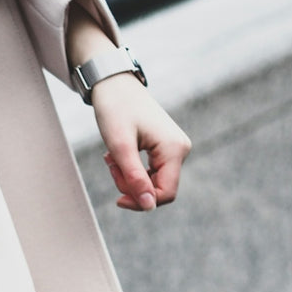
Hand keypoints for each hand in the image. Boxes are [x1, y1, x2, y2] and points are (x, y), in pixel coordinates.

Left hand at [91, 72, 191, 211]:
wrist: (115, 84)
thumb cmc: (115, 110)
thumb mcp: (121, 147)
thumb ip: (135, 178)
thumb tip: (148, 207)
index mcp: (174, 149)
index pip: (165, 194)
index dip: (141, 202)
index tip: (117, 199)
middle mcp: (180, 149)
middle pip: (158, 190)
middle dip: (132, 186)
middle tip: (111, 166)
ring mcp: (175, 148)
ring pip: (152, 183)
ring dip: (129, 178)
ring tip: (112, 158)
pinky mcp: (166, 148)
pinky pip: (150, 173)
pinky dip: (131, 170)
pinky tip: (118, 157)